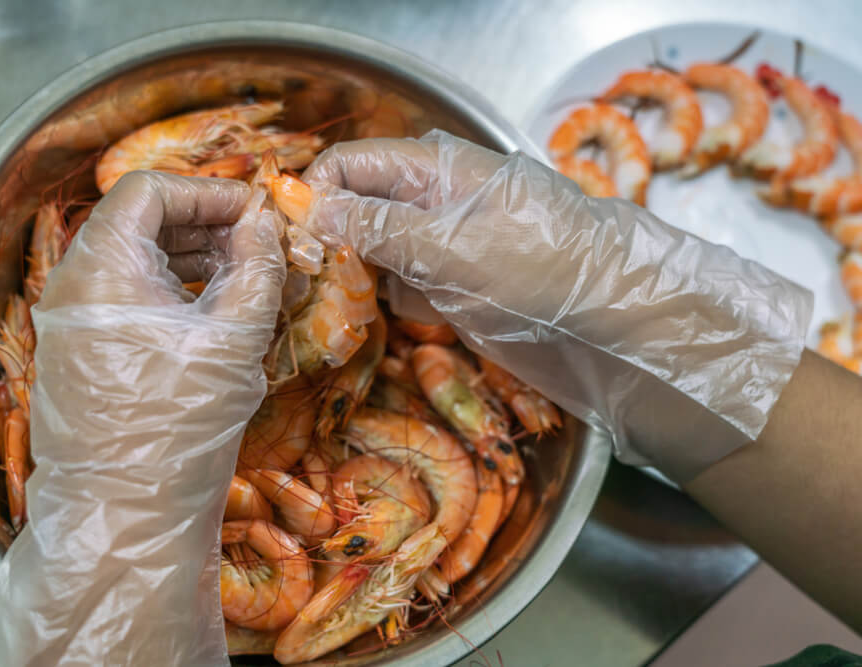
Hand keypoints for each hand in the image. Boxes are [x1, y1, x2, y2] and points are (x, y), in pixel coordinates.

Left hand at [0, 172, 284, 666]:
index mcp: (101, 266)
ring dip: (193, 259)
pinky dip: (174, 293)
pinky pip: (130, 299)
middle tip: (258, 246)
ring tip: (245, 281)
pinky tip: (214, 315)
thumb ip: (256, 268)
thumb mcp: (232, 339)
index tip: (255, 213)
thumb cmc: (176, 429)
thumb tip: (264, 223)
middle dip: (206, 225)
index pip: (151, 190)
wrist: (124, 519)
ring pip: (137, 261)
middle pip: (141, 221)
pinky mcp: (84, 353)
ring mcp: (73, 321)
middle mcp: (74, 285)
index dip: (210, 192)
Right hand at [303, 131, 811, 481]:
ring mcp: (435, 246)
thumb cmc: (546, 264)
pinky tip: (357, 325)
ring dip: (343, 278)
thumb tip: (312, 211)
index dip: (313, 197)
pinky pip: (392, 287)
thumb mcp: (455, 244)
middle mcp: (425, 202)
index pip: (348, 167)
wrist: (612, 319)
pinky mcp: (445, 286)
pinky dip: (375, 304)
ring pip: (366, 253)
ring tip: (318, 310)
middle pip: (351, 209)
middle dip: (322, 242)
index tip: (290, 243)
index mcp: (430, 170)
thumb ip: (381, 228)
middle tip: (297, 286)